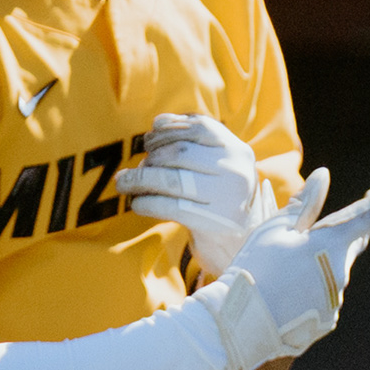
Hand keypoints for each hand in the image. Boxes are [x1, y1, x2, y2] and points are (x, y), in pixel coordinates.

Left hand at [119, 112, 283, 275]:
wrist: (245, 246)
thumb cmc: (222, 201)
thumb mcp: (219, 168)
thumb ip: (194, 143)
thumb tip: (158, 123)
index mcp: (239, 151)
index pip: (200, 127)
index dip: (168, 129)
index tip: (149, 138)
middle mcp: (236, 171)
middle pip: (180, 153)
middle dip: (151, 157)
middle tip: (137, 166)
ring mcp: (227, 197)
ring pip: (171, 179)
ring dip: (140, 179)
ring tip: (124, 183)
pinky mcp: (213, 223)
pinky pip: (169, 207)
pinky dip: (147, 203)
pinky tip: (138, 203)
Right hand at [188, 170, 369, 369]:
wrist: (239, 326)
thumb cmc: (254, 270)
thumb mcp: (275, 231)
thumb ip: (304, 205)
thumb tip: (325, 175)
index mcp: (331, 243)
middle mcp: (342, 271)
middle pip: (353, 241)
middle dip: (359, 223)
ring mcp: (336, 298)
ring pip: (336, 269)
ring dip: (321, 260)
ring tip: (284, 264)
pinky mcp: (328, 319)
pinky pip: (324, 294)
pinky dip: (309, 287)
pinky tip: (283, 291)